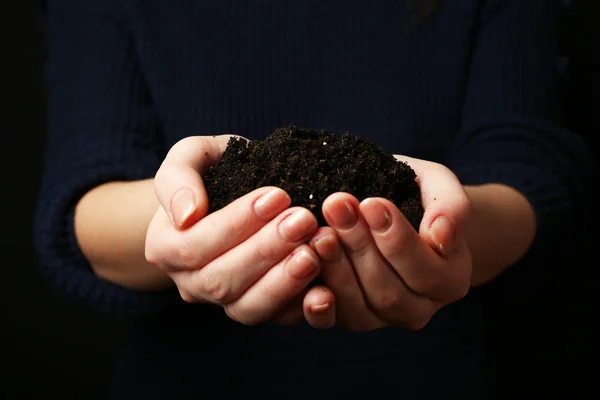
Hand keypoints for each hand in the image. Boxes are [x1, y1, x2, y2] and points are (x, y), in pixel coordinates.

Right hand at [145, 135, 325, 325]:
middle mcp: (191, 283)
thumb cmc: (215, 170)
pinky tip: (325, 281)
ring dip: (284, 282)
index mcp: (166, 247)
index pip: (195, 245)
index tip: (277, 196)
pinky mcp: (260, 308)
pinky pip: (278, 318)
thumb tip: (187, 215)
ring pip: (248, 308)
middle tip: (304, 220)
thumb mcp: (191, 156)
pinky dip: (303, 304)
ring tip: (315, 250)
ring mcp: (225, 302)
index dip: (237, 224)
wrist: (238, 190)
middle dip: (266, 250)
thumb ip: (177, 179)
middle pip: (222, 280)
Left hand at [307, 156, 471, 330]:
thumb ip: (451, 206)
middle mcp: (419, 309)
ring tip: (318, 231)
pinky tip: (302, 268)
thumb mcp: (438, 186)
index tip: (371, 203)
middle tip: (336, 206)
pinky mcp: (348, 318)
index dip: (397, 239)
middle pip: (389, 291)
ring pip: (360, 307)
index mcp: (450, 280)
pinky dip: (315, 300)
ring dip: (336, 268)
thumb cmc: (416, 195)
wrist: (391, 210)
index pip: (426, 270)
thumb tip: (440, 236)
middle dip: (359, 246)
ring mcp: (382, 320)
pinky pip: (330, 320)